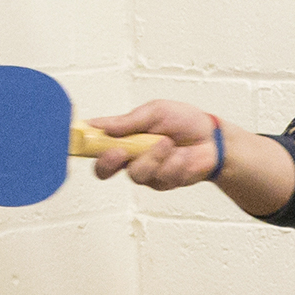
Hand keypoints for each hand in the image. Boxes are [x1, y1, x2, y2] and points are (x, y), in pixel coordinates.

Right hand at [83, 101, 221, 189]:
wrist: (214, 139)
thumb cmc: (184, 121)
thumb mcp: (155, 111)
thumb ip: (128, 121)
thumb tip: (100, 125)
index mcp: (123, 138)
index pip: (95, 145)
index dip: (84, 146)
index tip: (81, 140)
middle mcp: (130, 158)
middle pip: (103, 170)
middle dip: (109, 162)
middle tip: (120, 152)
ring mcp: (146, 172)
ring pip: (136, 174)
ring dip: (153, 158)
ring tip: (168, 143)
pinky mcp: (162, 183)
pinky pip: (161, 178)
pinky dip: (174, 163)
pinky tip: (183, 155)